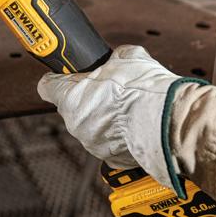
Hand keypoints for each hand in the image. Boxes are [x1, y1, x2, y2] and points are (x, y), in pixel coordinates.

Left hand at [37, 45, 181, 186]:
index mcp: (71, 97)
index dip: (57, 79)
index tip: (64, 76)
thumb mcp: (128, 57)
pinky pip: (111, 144)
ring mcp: (93, 144)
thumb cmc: (143, 91)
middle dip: (89, 99)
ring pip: (92, 127)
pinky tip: (136, 126)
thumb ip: (114, 57)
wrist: (167, 122)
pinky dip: (120, 137)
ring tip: (129, 110)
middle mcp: (76, 124)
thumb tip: (117, 58)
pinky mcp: (111, 159)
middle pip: (73, 108)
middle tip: (111, 90)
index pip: (47, 86)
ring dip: (105, 119)